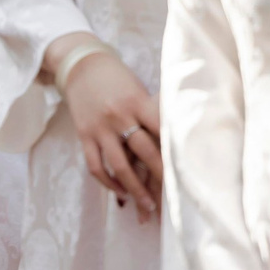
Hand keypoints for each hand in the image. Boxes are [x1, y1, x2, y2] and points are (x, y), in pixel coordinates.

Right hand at [62, 49, 161, 221]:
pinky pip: (95, 165)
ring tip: (147, 205)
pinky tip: (119, 192)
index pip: (162, 130)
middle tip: (173, 198)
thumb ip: (151, 113)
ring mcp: (100, 127)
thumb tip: (174, 141)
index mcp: (137, 102)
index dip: (175, 151)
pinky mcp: (84, 134)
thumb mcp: (138, 90)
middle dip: (160, 177)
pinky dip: (108, 182)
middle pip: (144, 152)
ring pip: (119, 165)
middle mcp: (119, 116)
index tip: (188, 170)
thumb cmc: (117, 78)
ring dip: (134, 188)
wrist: (81, 64)